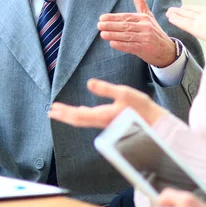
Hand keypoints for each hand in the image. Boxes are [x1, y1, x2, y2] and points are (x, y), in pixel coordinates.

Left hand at [48, 78, 167, 127]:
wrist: (155, 122)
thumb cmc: (141, 107)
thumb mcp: (123, 93)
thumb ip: (105, 89)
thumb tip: (89, 83)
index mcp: (103, 115)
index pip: (78, 115)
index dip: (64, 113)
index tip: (53, 109)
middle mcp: (101, 122)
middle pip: (78, 120)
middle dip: (64, 115)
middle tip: (50, 112)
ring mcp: (106, 123)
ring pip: (83, 120)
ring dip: (70, 115)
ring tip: (60, 111)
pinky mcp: (110, 121)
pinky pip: (91, 120)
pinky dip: (81, 116)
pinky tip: (81, 112)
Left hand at [98, 0, 175, 66]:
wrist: (167, 50)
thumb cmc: (154, 32)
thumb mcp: (149, 16)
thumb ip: (140, 3)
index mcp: (144, 18)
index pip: (126, 17)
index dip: (113, 17)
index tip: (102, 18)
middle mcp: (146, 27)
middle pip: (126, 25)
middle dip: (111, 25)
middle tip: (99, 25)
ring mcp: (146, 38)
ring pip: (127, 36)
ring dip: (114, 35)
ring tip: (102, 34)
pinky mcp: (145, 49)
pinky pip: (131, 46)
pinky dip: (121, 45)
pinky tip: (112, 43)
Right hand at [166, 5, 205, 44]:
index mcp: (200, 30)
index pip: (184, 23)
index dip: (176, 20)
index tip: (169, 17)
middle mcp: (202, 20)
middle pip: (186, 15)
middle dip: (177, 13)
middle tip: (168, 11)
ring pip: (192, 10)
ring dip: (183, 9)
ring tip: (175, 8)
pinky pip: (200, 8)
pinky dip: (192, 7)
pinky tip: (190, 7)